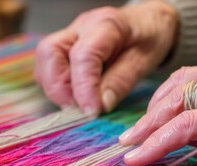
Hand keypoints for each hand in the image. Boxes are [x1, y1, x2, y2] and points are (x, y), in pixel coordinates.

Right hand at [34, 1, 177, 114]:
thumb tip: (100, 106)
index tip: (92, 112)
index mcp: (106, 25)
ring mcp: (71, 34)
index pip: (83, 56)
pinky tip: (76, 96)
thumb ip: (121, 82)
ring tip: (78, 105)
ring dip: (56, 87)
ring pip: (46, 59)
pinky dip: (58, 84)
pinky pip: (51, 65)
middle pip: (50, 52)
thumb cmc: (150, 38)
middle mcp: (82, 26)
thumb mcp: (144, 61)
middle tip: (79, 110)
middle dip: (59, 87)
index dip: (84, 88)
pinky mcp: (68, 45)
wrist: (150, 21)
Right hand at [119, 58, 196, 165]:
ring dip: (156, 104)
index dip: (155, 142)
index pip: (185, 125)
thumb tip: (167, 135)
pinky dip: (170, 90)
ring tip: (143, 125)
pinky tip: (160, 105)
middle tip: (128, 140)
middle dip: (148, 122)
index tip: (134, 157)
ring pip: (178, 82)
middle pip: (177, 99)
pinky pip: (189, 74)